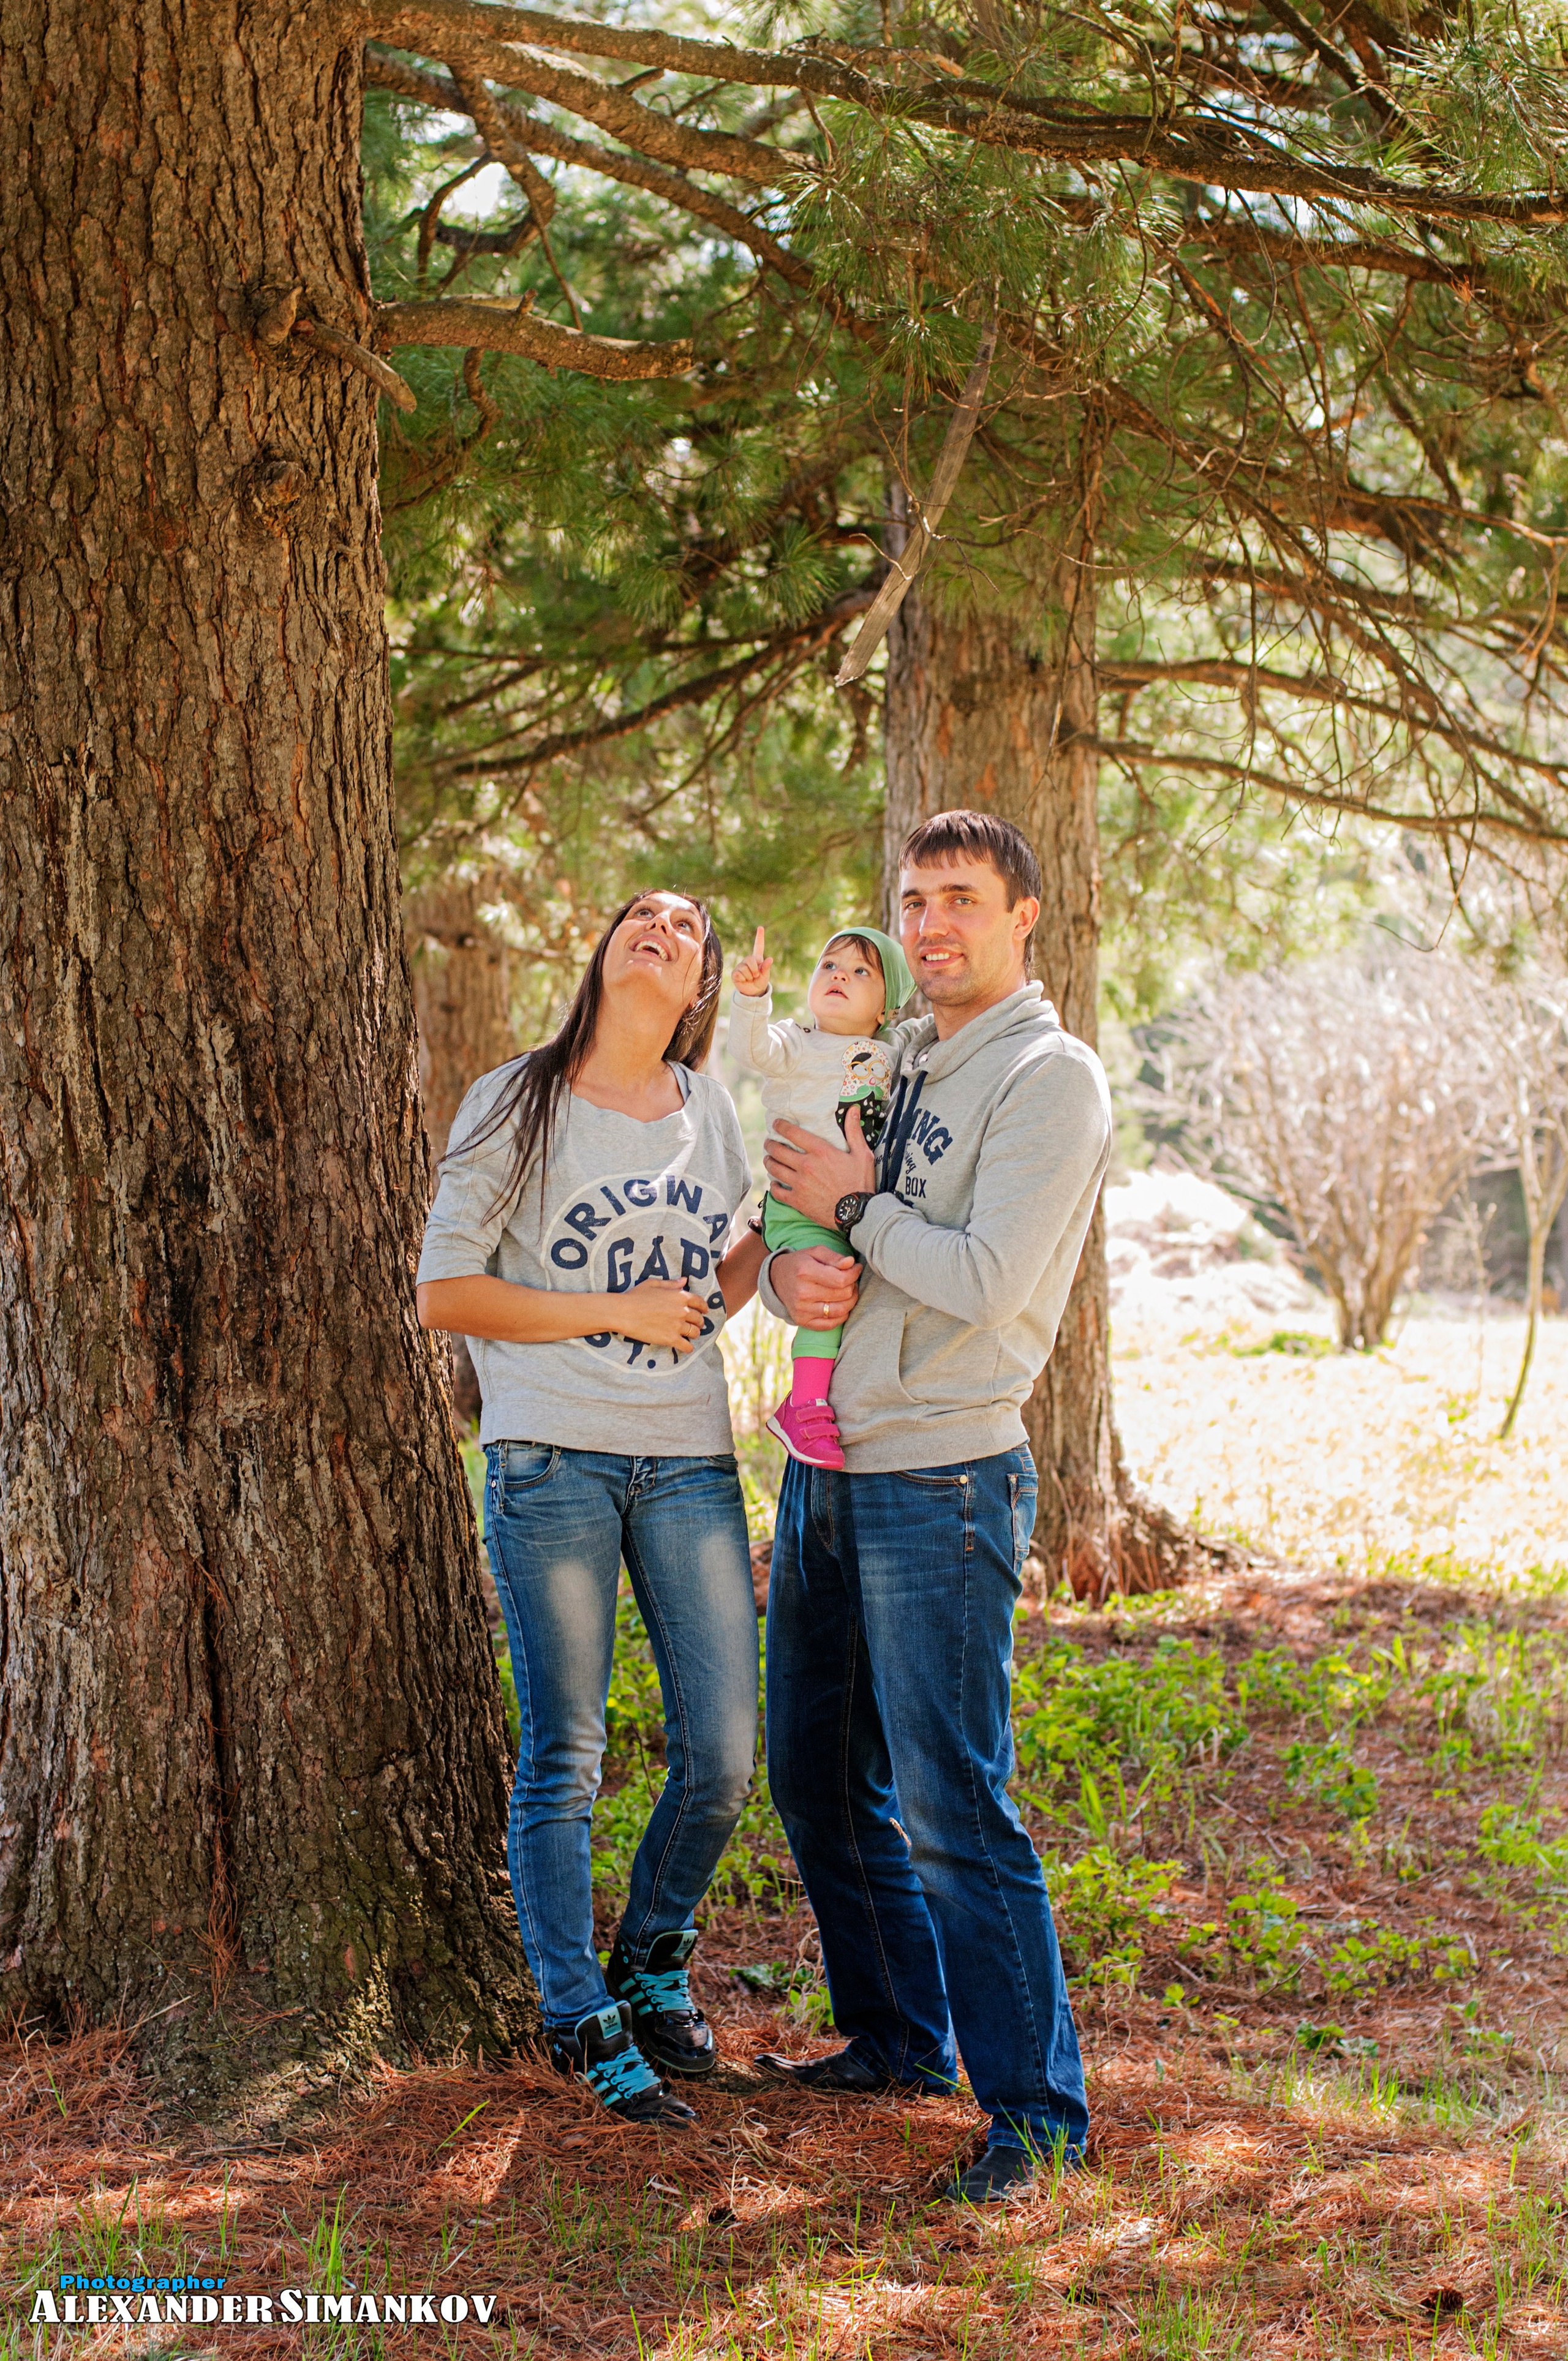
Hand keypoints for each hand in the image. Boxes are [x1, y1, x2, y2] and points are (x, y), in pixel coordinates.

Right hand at [615, 1278, 708, 1352]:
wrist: (623, 1312)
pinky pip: (687, 1346)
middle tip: (696, 1325)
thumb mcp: (653, 1284)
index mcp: (679, 1296)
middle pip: (698, 1319)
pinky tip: (686, 1347)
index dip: (703, 1307)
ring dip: (694, 1334)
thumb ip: (671, 1284)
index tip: (704, 1311)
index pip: (699, 1302)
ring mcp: (677, 1326)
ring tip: (690, 1335)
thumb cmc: (635, 1296)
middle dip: (698, 1322)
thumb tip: (684, 1280)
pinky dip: (688, 1348)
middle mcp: (682, 1311)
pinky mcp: (671, 1339)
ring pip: (695, 1333)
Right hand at [732, 925, 772, 997]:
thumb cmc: (760, 982)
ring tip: (750, 979)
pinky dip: (744, 979)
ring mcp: (740, 966)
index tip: (760, 928)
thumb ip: (766, 967)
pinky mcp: (735, 973)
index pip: (758, 946)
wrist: (753, 993)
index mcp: (757, 959)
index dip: (759, 937)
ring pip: (745, 968)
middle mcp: (747, 961)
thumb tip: (770, 959)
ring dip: (750, 976)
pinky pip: (739, 973)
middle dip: (755, 969)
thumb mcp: (765, 975)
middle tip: (756, 976)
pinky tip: (744, 981)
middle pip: (750, 959)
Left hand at [764, 1104, 875, 1225]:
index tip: (776, 1123)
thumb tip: (853, 1109)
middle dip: (770, 1144)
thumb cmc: (861, 1183)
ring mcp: (799, 1184)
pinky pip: (777, 1191)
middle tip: (769, 1143)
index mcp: (820, 1151)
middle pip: (778, 1150)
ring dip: (768, 1162)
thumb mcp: (862, 1154)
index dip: (780, 1126)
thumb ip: (854, 1131)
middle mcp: (806, 1165)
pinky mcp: (797, 1201)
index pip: (793, 1133)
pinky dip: (773, 1186)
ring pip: (774, 1169)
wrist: (858, 1213)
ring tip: (768, 1159)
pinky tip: (775, 1183)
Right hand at [768, 1245, 859, 1329]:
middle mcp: (802, 1293)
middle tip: (851, 1280)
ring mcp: (801, 1310)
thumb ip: (834, 1257)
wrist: (776, 1279)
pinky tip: (840, 1305)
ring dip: (851, 1301)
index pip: (841, 1280)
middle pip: (843, 1295)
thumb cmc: (800, 1263)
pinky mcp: (802, 1321)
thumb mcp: (815, 1252)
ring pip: (840, 1311)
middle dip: (852, 1286)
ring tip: (849, 1292)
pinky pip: (830, 1324)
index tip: (856, 1268)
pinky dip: (841, 1316)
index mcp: (805, 1272)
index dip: (854, 1274)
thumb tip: (851, 1263)